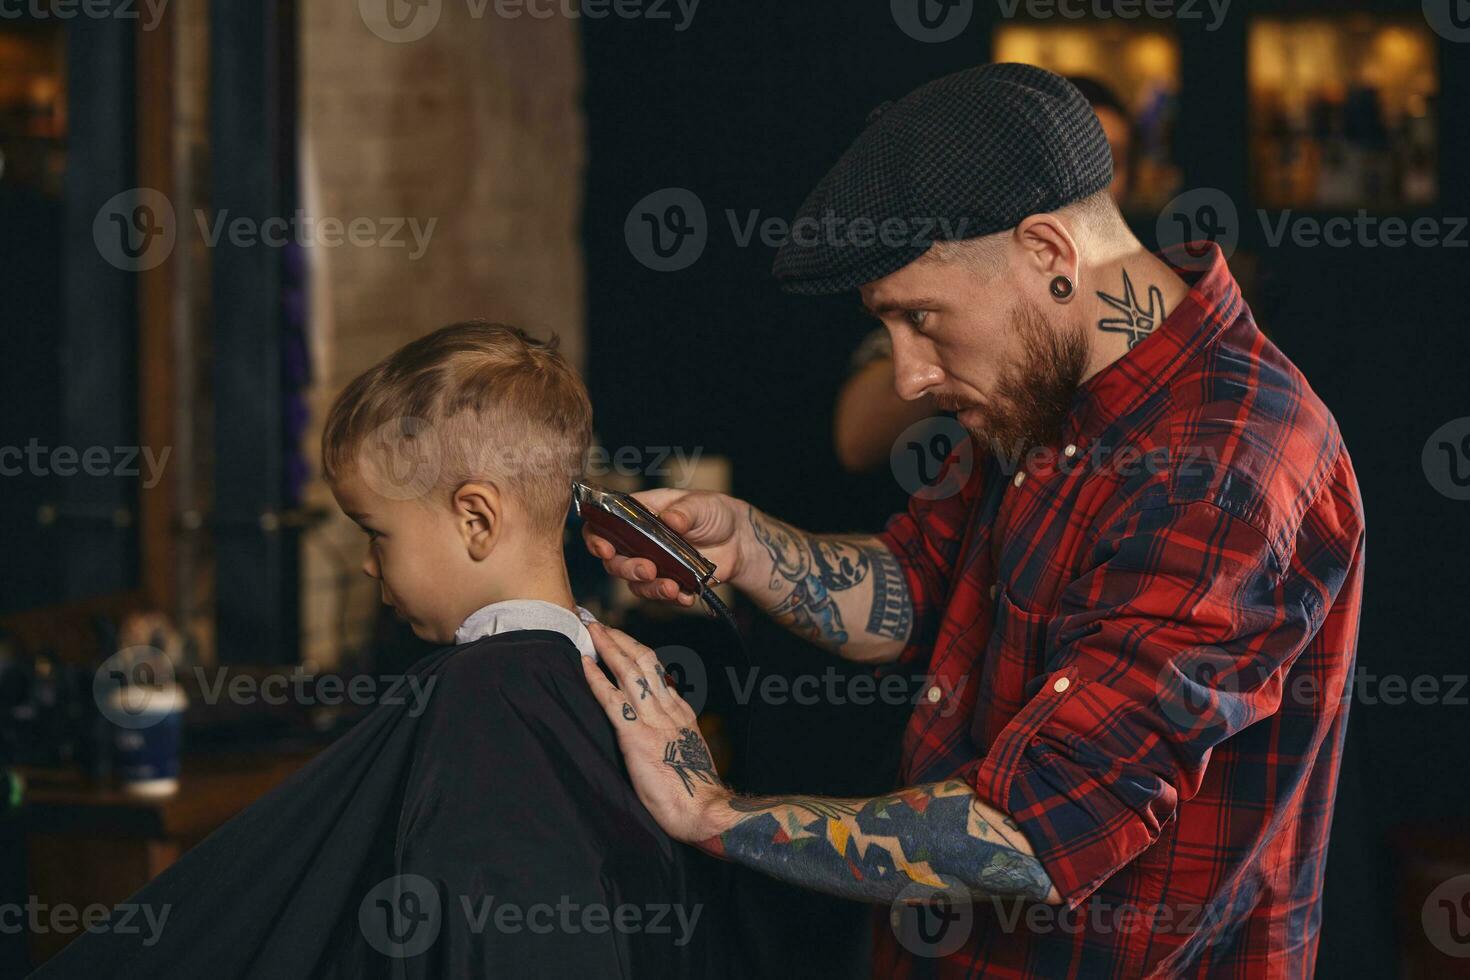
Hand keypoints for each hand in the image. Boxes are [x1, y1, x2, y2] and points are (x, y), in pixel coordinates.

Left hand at [579, 622, 733, 843]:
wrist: (702, 810)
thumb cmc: (692, 791)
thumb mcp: (686, 750)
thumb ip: (671, 732)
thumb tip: (655, 726)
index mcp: (681, 711)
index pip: (657, 671)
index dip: (635, 650)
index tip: (620, 639)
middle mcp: (668, 708)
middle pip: (644, 660)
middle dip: (620, 638)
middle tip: (599, 623)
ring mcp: (653, 719)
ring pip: (629, 670)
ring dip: (608, 646)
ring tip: (591, 629)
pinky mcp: (636, 735)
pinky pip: (612, 699)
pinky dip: (596, 678)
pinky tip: (584, 663)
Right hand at [580, 488, 752, 605]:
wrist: (739, 539)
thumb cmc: (713, 512)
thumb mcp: (700, 504)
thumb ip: (684, 512)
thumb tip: (669, 519)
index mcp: (638, 515)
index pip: (604, 526)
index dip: (596, 539)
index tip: (604, 550)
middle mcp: (639, 542)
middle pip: (615, 562)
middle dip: (627, 569)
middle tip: (648, 570)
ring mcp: (653, 565)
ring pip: (636, 584)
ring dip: (650, 589)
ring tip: (671, 588)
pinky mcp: (669, 583)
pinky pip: (662, 597)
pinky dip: (672, 599)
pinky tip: (686, 596)